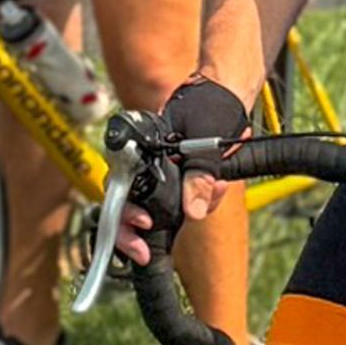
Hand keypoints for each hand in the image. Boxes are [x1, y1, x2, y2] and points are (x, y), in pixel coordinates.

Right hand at [111, 79, 252, 263]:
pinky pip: (183, 203)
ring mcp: (160, 174)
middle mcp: (144, 164)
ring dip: (183, 213)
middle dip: (135, 232)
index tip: (142, 225)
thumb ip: (199, 175)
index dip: (122, 214)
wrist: (227, 92)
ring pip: (158, 210)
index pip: (117, 187)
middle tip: (145, 252)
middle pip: (127, 207)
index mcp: (138, 149)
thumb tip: (193, 211)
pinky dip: (202, 201)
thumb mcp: (206, 139)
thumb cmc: (210, 103)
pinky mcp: (179, 180)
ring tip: (214, 190)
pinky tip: (218, 186)